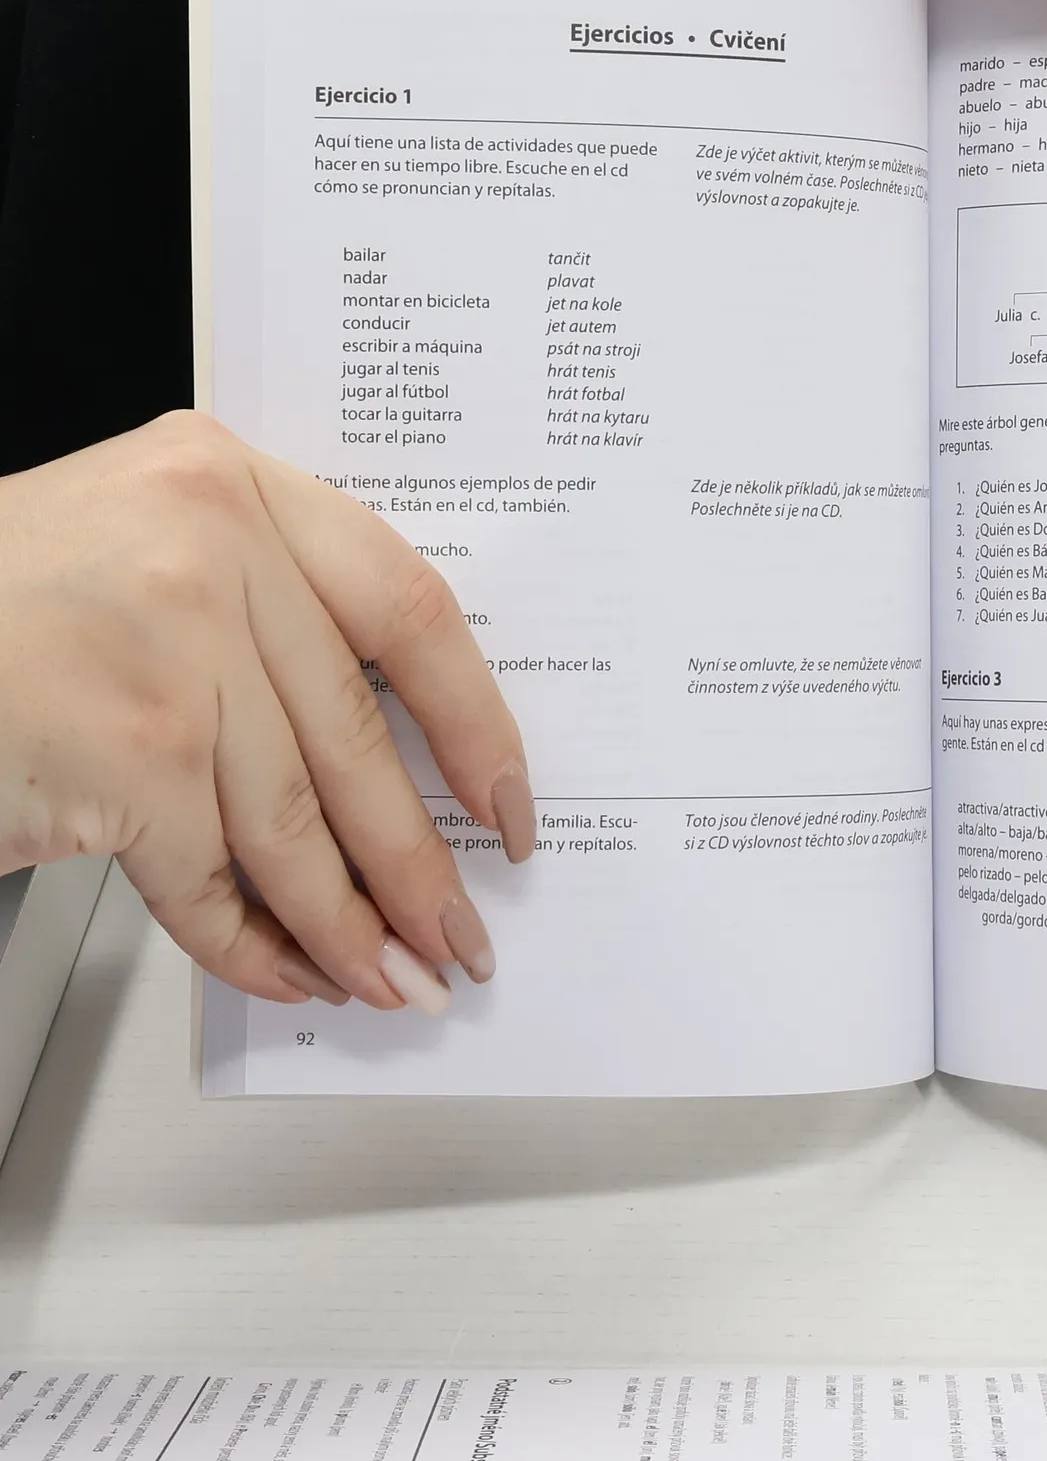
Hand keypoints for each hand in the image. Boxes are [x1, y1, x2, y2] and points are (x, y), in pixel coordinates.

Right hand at [0, 413, 535, 1012]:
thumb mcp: (142, 557)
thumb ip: (263, 618)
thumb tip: (394, 768)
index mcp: (231, 483)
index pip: (409, 604)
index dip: (475, 719)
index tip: (508, 801)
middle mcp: (209, 544)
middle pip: (362, 733)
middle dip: (417, 861)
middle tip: (457, 933)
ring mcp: (168, 644)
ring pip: (297, 819)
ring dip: (353, 924)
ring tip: (394, 977)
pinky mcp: (124, 747)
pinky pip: (213, 874)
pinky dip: (253, 943)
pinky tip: (291, 975)